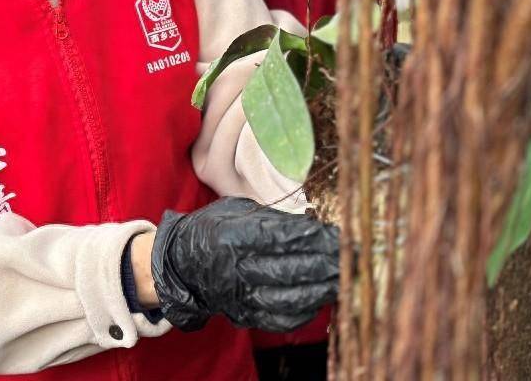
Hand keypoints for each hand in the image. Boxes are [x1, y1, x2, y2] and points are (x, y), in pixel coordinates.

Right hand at [150, 197, 337, 332]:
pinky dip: (305, 311)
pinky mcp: (245, 315)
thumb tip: (312, 226)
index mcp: (229, 236)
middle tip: (350, 256)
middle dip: (324, 263)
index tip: (336, 233)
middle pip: (287, 269)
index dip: (310, 237)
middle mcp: (233, 269)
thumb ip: (270, 219)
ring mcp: (239, 296)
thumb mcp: (233, 211)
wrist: (180, 265)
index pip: (277, 237)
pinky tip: (321, 298)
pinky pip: (281, 319)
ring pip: (288, 298)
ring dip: (321, 289)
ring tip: (343, 278)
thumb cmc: (211, 230)